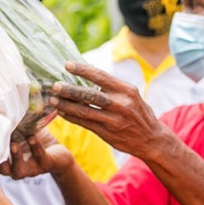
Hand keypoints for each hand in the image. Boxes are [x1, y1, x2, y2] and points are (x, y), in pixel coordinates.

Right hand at [0, 129, 72, 179]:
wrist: (58, 153)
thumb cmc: (33, 140)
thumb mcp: (19, 132)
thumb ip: (8, 124)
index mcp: (6, 161)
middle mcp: (15, 168)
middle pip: (1, 171)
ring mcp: (30, 168)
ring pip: (19, 170)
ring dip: (16, 156)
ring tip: (14, 144)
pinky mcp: (45, 163)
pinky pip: (40, 157)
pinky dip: (36, 147)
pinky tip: (33, 137)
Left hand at [49, 62, 165, 159]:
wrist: (151, 139)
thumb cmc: (138, 112)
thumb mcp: (131, 95)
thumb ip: (112, 87)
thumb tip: (86, 73)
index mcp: (127, 90)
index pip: (101, 77)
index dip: (83, 70)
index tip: (67, 65)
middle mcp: (121, 104)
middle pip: (91, 95)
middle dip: (70, 90)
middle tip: (54, 86)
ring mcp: (114, 120)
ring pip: (85, 111)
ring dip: (66, 105)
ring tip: (52, 100)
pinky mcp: (108, 134)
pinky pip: (86, 124)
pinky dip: (72, 117)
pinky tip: (62, 112)